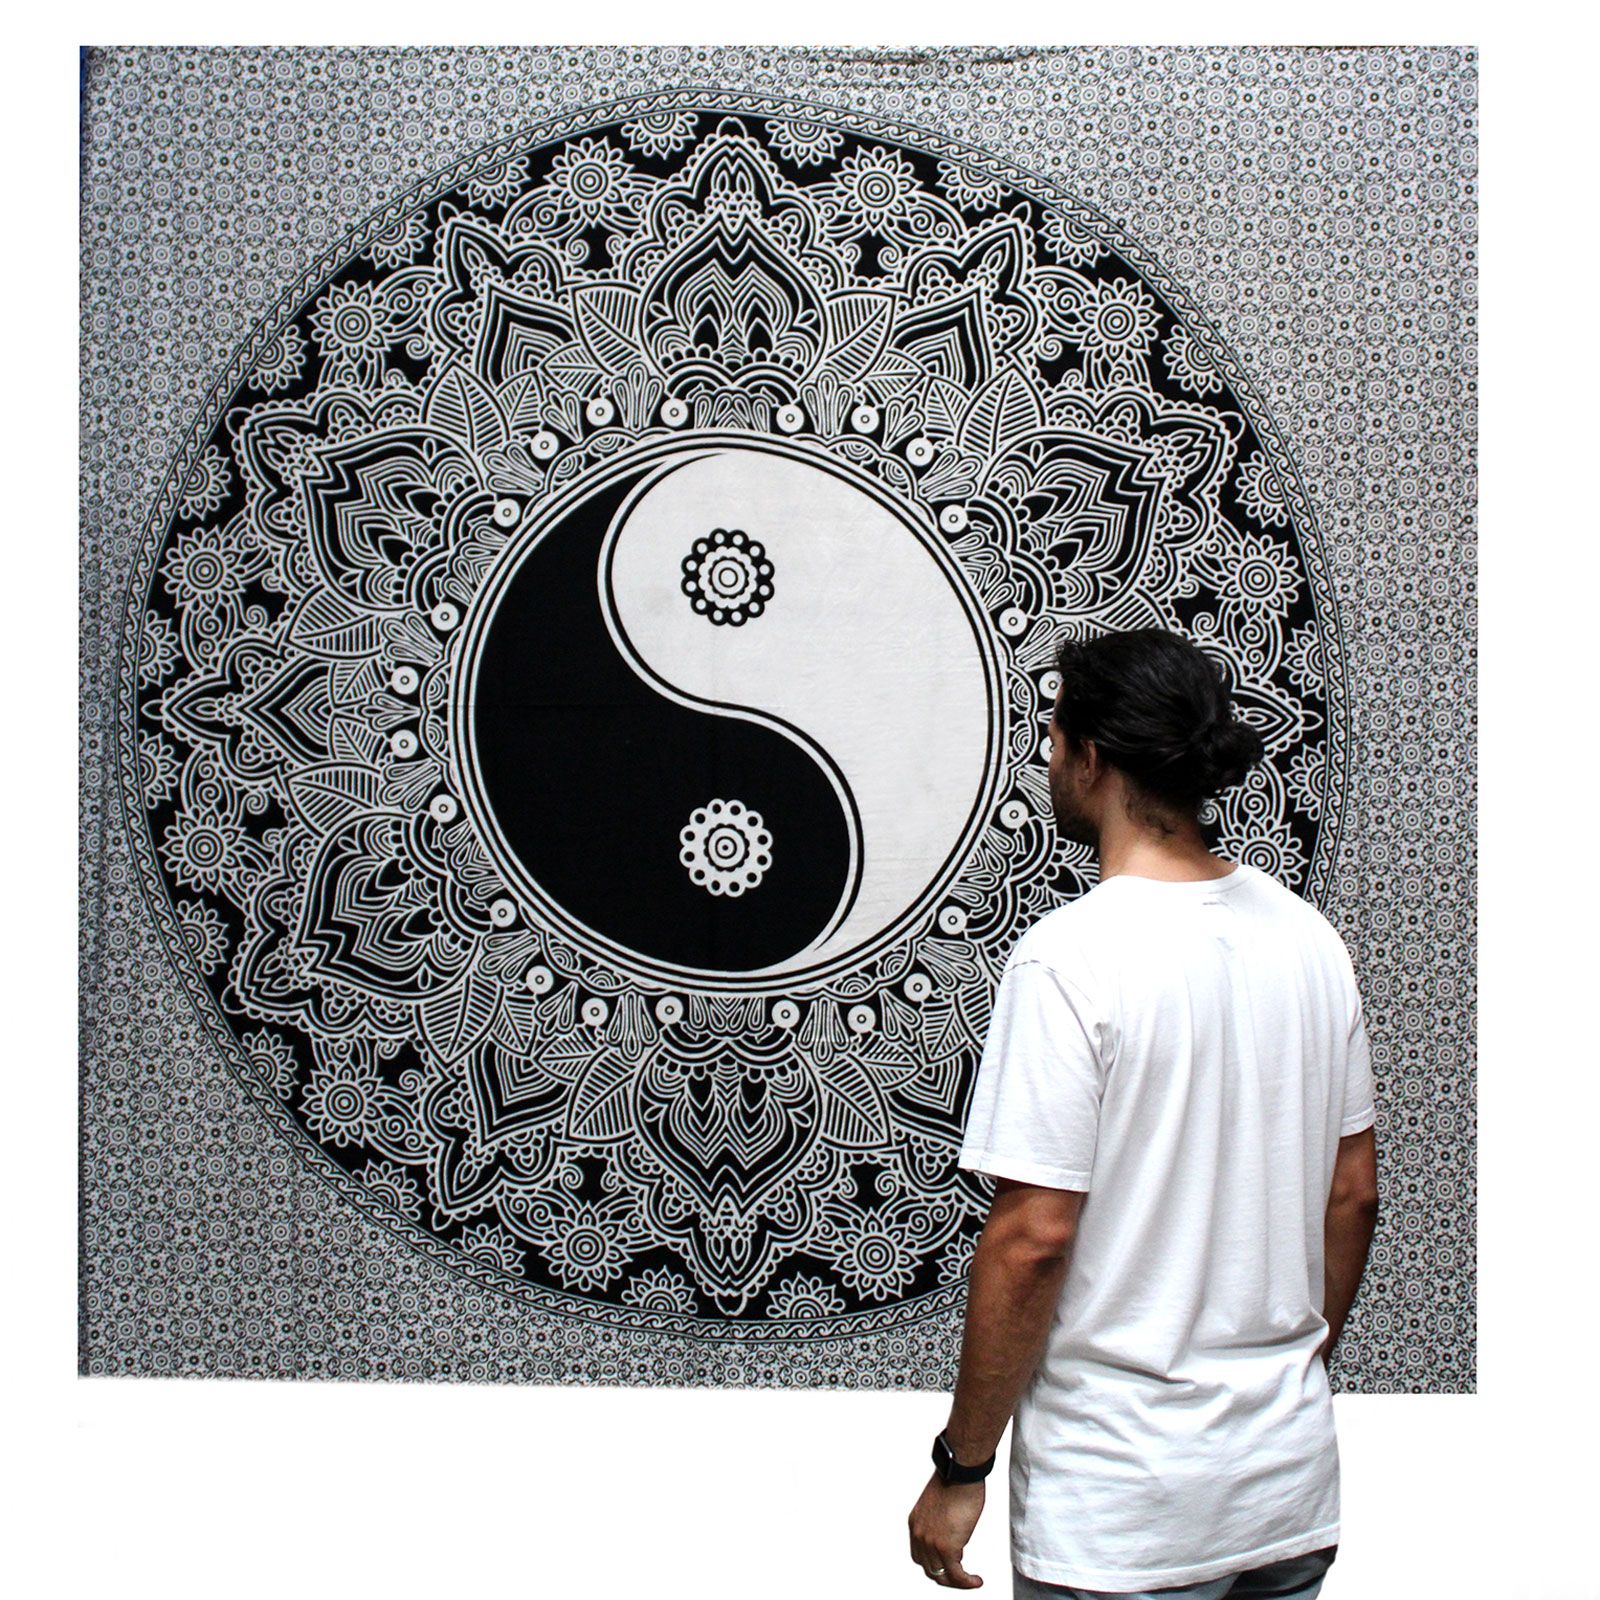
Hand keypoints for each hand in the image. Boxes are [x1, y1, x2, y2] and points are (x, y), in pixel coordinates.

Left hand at [908, 1471, 985, 1586]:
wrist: (959, 1473)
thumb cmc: (955, 1481)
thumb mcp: (940, 1505)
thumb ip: (941, 1522)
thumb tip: (953, 1533)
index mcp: (916, 1523)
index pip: (920, 1555)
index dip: (935, 1564)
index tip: (949, 1566)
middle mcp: (919, 1535)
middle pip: (929, 1569)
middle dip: (946, 1576)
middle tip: (961, 1577)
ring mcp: (931, 1542)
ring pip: (942, 1576)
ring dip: (958, 1582)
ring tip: (970, 1581)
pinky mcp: (946, 1547)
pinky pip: (956, 1575)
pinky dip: (966, 1582)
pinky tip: (975, 1580)